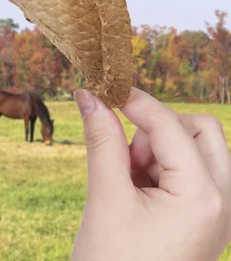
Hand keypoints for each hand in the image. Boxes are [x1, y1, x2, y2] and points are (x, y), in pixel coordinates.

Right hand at [71, 87, 230, 260]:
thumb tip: (89, 96)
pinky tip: (133, 193)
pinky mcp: (204, 218)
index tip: (103, 88)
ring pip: (195, 149)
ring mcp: (217, 211)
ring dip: (156, 150)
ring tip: (125, 182)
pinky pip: (189, 173)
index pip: (170, 126)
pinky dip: (159, 170)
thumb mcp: (105, 199)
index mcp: (204, 197)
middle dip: (157, 129)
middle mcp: (223, 201)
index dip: (135, 101)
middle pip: (199, 131)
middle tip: (124, 152)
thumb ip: (102, 141)